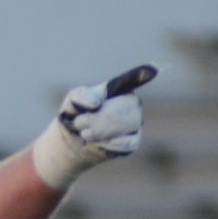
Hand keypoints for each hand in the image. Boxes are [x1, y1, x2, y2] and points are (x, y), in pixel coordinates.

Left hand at [29, 64, 154, 190]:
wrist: (72, 141)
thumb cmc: (75, 116)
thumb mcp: (73, 102)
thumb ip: (81, 97)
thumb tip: (96, 103)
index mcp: (119, 89)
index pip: (132, 81)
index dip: (141, 76)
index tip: (145, 74)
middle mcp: (131, 104)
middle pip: (131, 106)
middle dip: (104, 116)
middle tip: (81, 123)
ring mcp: (134, 123)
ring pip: (131, 124)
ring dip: (104, 130)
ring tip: (85, 133)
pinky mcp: (132, 142)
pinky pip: (129, 143)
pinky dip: (111, 144)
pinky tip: (98, 143)